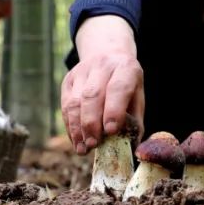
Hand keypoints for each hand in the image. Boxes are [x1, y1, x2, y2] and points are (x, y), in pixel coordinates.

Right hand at [60, 16, 144, 154]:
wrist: (108, 55)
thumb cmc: (126, 85)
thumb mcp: (137, 97)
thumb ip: (135, 121)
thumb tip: (130, 149)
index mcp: (125, 68)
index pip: (117, 88)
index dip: (113, 110)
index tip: (111, 131)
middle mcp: (102, 66)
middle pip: (92, 95)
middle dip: (92, 123)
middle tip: (94, 144)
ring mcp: (82, 71)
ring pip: (75, 101)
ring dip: (78, 128)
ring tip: (83, 148)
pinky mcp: (68, 80)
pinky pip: (65, 105)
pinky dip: (70, 126)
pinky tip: (76, 141)